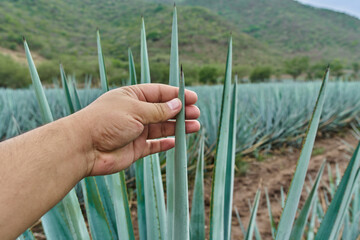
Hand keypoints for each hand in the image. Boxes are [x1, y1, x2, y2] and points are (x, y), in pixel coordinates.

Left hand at [74, 83, 199, 175]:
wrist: (84, 147)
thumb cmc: (106, 121)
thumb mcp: (135, 110)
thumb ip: (158, 110)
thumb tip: (177, 104)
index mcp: (132, 97)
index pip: (158, 93)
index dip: (176, 95)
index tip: (192, 97)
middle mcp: (135, 113)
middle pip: (162, 111)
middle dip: (180, 112)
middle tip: (196, 113)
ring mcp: (135, 131)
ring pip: (161, 128)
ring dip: (177, 127)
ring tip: (195, 126)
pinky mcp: (135, 149)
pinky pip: (154, 145)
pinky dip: (165, 143)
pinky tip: (176, 141)